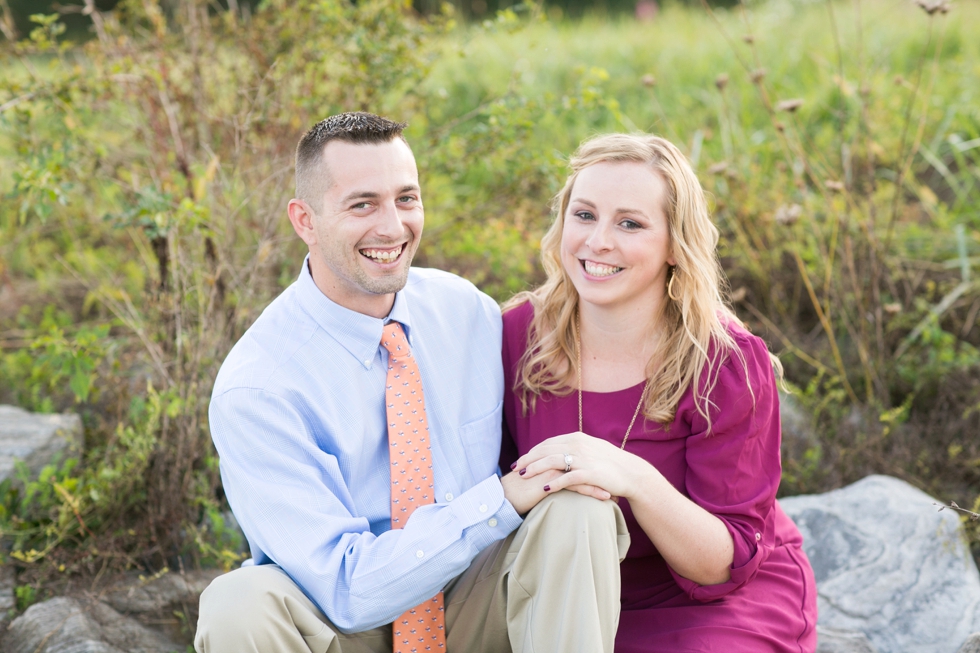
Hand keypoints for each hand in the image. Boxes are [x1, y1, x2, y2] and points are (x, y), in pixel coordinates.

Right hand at [501, 467, 611, 515]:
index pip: (579, 457)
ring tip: (616, 491)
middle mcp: (554, 458)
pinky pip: (577, 485)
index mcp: (552, 454)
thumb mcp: (539, 477)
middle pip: (584, 463)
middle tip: (617, 482)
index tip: (608, 475)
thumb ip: (551, 471)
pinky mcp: (552, 481)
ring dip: (601, 482)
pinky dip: (593, 491)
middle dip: (602, 474)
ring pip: (584, 473)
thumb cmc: (520, 489)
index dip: (593, 466)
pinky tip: (605, 497)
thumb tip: (565, 475)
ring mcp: (553, 468)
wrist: (505, 497)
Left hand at [511, 432, 654, 500]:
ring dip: (536, 468)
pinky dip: (555, 482)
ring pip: (553, 461)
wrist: (632, 473)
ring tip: (523, 476)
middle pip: (546, 450)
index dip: (533, 451)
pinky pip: (568, 477)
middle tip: (515, 468)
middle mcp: (578, 445)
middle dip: (528, 459)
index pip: (548, 443)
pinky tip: (544, 488)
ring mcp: (584, 458)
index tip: (521, 459)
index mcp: (577, 438)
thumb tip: (559, 451)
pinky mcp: (590, 473)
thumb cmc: (610, 463)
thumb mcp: (591, 449)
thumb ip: (575, 448)